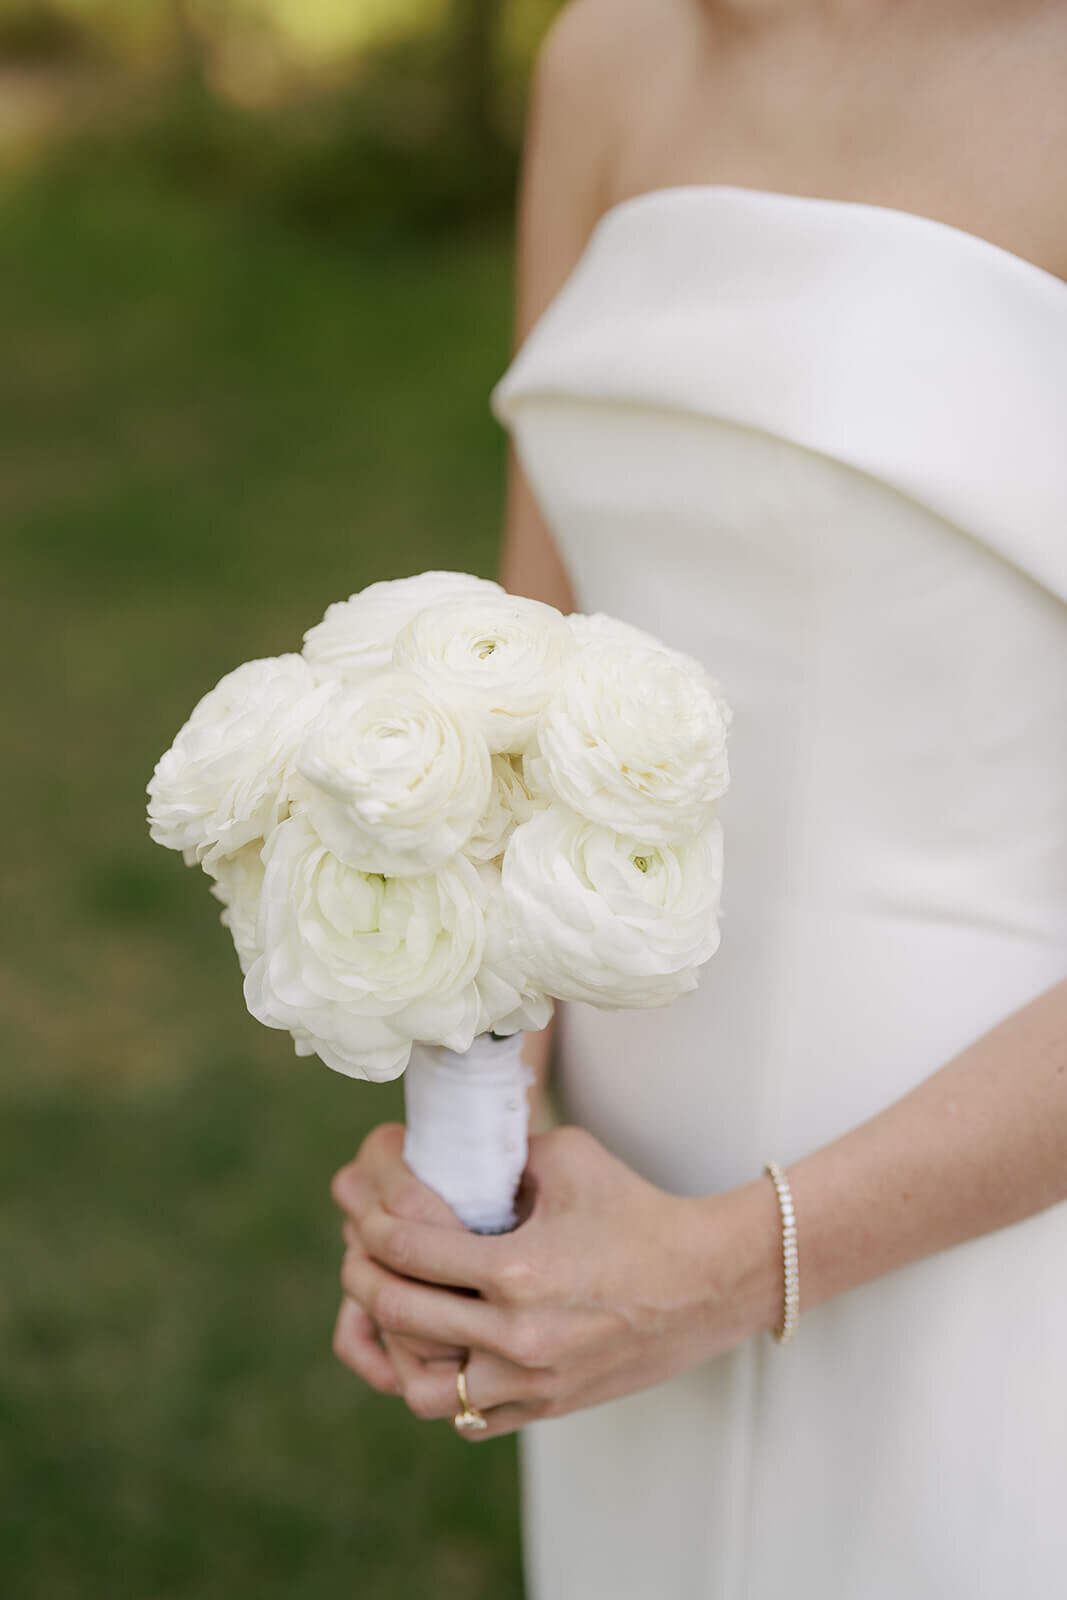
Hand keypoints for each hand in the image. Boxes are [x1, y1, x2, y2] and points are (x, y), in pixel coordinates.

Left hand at [331, 1121, 781, 1437]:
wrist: (709, 1280)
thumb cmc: (638, 1209)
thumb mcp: (567, 1158)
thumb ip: (500, 1159)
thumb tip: (443, 1159)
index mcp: (517, 1269)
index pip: (408, 1252)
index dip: (372, 1228)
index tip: (364, 1213)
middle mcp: (516, 1334)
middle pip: (399, 1314)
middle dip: (363, 1277)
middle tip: (360, 1256)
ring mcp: (531, 1380)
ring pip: (422, 1390)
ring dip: (394, 1350)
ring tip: (394, 1316)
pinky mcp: (548, 1405)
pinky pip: (470, 1419)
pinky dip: (444, 1390)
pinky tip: (440, 1353)